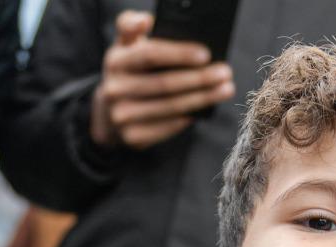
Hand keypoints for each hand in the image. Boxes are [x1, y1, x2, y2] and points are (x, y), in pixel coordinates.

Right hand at [89, 10, 234, 150]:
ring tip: (225, 90)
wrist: (109, 112)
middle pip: (164, 83)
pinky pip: (167, 128)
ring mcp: (121, 115)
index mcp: (115, 60)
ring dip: (202, 99)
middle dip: (199, 78)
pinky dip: (188, 118)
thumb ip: (131, 25)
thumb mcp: (126, 44)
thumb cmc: (129, 70)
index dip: (179, 54)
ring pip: (169, 107)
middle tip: (225, 73)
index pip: (149, 55)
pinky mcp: (131, 137)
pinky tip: (205, 109)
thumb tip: (146, 20)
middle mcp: (114, 89)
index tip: (206, 54)